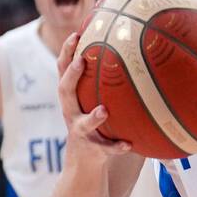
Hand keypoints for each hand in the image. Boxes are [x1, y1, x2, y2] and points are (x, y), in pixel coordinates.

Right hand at [57, 31, 131, 162]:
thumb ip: (106, 79)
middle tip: (81, 61)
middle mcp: (71, 112)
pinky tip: (128, 144)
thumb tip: (133, 47)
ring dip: (93, 118)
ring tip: (103, 111)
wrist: (85, 161)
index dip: (67, 52)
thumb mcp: (94, 99)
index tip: (76, 35)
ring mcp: (81, 132)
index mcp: (72, 97)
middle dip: (71, 75)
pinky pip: (105, 148)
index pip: (64, 70)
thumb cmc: (94, 121)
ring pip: (83, 124)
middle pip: (65, 91)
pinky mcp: (93, 150)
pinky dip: (116, 146)